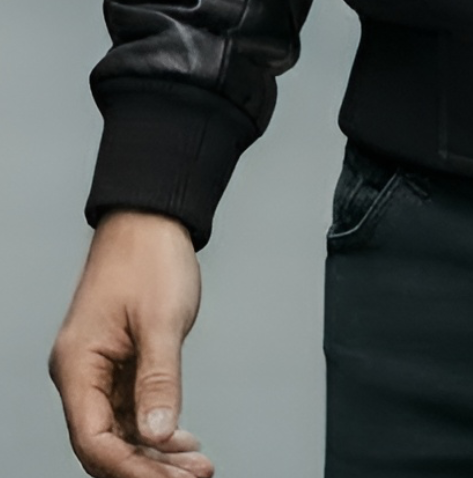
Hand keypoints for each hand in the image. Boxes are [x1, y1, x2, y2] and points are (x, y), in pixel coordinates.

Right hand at [50, 210, 211, 476]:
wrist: (151, 218)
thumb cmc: (150, 257)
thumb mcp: (161, 319)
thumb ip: (159, 380)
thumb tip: (156, 435)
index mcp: (78, 365)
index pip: (94, 439)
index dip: (130, 468)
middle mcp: (82, 374)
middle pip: (106, 445)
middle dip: (148, 468)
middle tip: (195, 477)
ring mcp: (99, 371)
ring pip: (121, 432)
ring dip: (156, 453)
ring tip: (197, 466)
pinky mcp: (119, 365)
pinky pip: (131, 411)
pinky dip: (157, 430)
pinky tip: (184, 442)